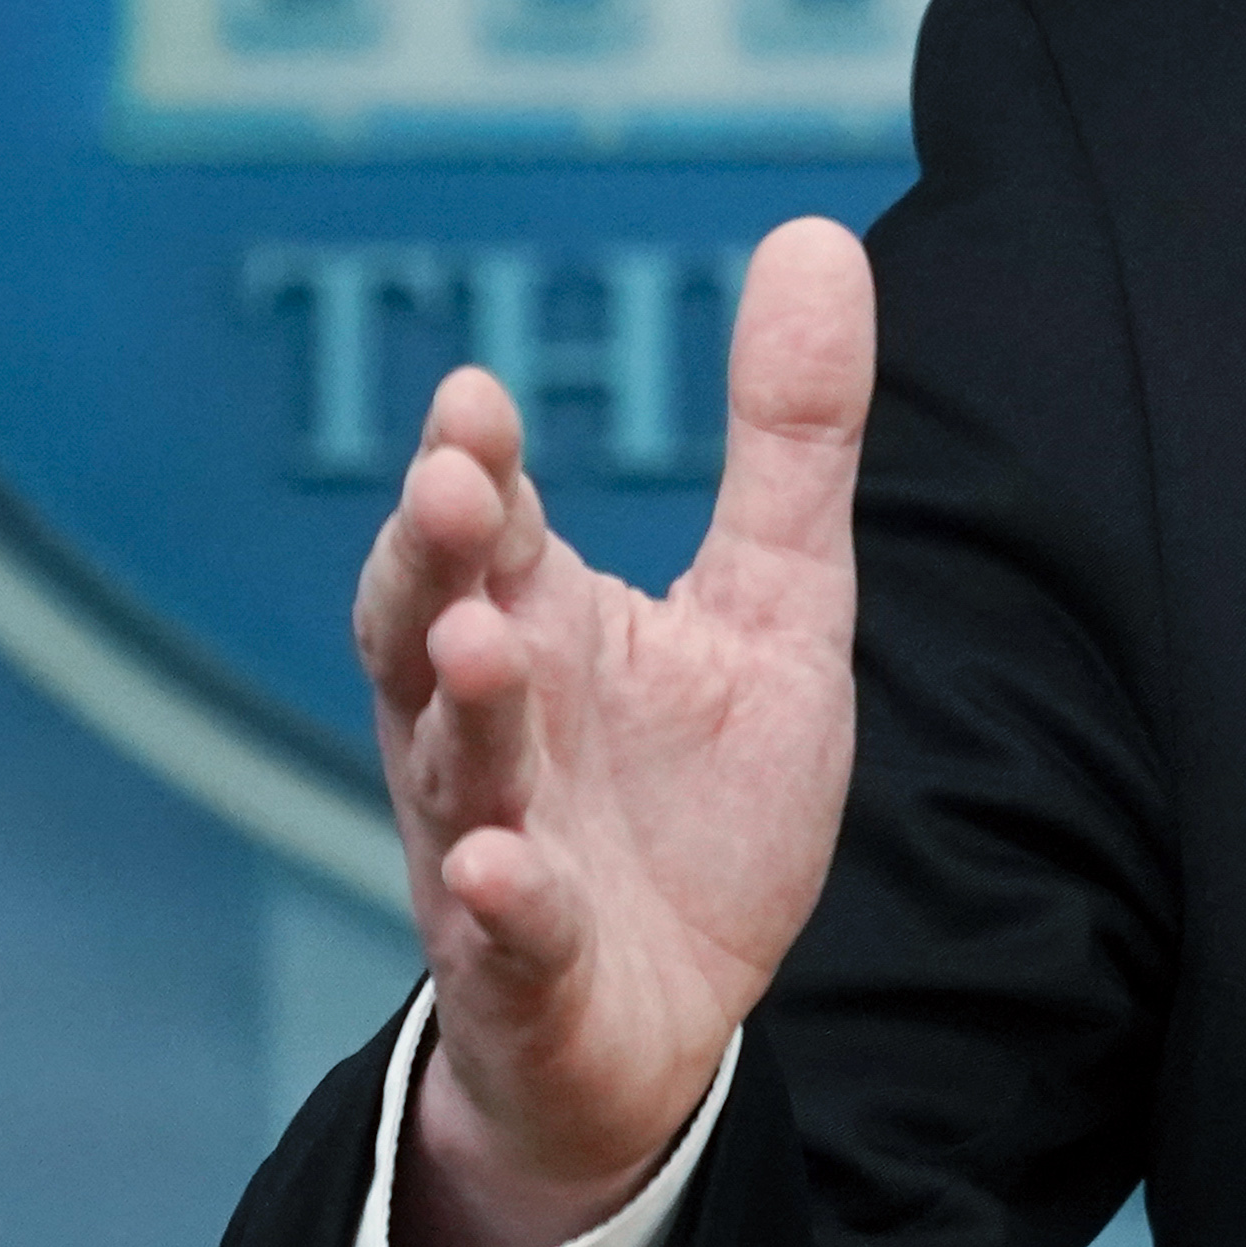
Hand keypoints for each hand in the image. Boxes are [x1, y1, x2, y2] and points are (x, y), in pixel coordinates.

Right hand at [354, 216, 875, 1246]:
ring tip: (482, 645)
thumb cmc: (698, 797)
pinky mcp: (531, 969)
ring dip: (468, 711)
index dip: (475, 463)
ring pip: (460, 772)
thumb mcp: (777, 600)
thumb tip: (815, 232)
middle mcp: (493, 726)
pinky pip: (509, 934)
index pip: (491, 526)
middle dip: (433, 560)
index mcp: (541, 626)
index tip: (474, 396)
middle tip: (452, 484)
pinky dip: (503, 904)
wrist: (671, 1014)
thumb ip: (788, 436)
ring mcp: (497, 848)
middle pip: (430, 627)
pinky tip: (505, 872)